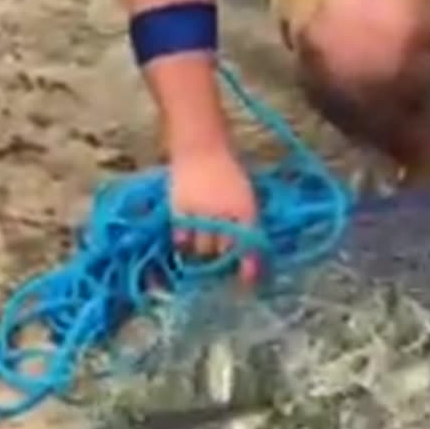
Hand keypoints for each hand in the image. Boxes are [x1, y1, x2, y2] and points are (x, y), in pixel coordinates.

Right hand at [169, 148, 259, 284]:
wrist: (202, 147)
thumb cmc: (228, 171)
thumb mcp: (245, 195)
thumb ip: (245, 222)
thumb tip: (245, 251)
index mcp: (246, 211)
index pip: (249, 248)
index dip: (249, 267)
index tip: (247, 281)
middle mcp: (224, 216)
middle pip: (224, 252)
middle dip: (224, 260)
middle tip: (221, 262)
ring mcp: (201, 214)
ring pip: (202, 249)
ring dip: (205, 251)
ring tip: (204, 245)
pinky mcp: (180, 211)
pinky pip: (182, 239)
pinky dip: (186, 243)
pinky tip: (188, 238)